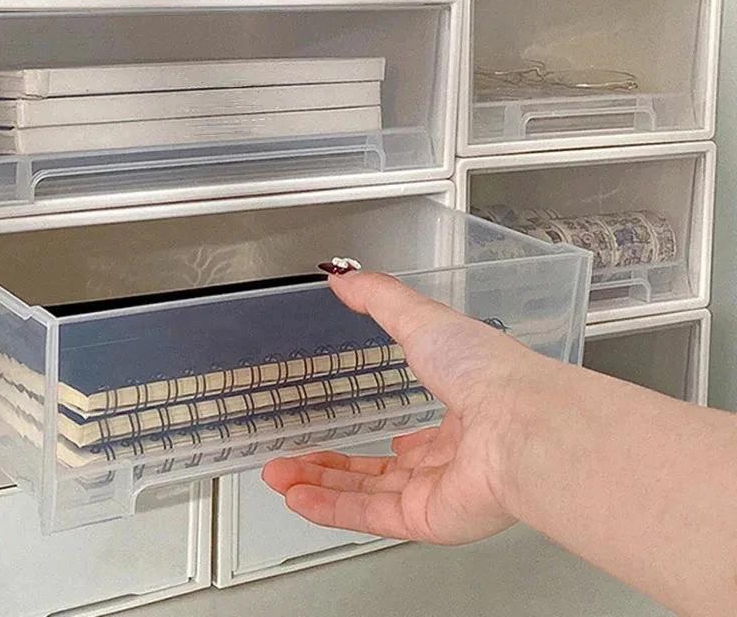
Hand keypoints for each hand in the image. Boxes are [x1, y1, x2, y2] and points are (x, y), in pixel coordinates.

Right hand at [262, 272, 556, 545]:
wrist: (519, 424)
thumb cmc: (482, 369)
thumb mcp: (422, 318)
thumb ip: (379, 298)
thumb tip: (341, 277)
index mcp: (464, 414)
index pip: (425, 437)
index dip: (402, 440)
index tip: (384, 438)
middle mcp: (455, 458)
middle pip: (386, 471)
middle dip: (337, 465)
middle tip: (296, 458)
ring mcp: (439, 492)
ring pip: (370, 494)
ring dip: (322, 484)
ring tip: (278, 476)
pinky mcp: (426, 519)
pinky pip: (370, 515)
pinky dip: (330, 507)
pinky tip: (296, 497)